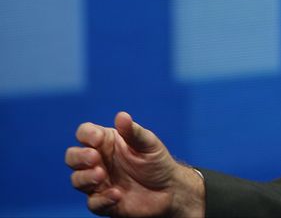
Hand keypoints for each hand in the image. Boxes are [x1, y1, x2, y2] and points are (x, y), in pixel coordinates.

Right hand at [65, 112, 203, 216]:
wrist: (170, 190)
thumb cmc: (157, 162)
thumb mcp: (149, 144)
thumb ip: (134, 132)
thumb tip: (121, 116)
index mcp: (107, 142)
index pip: (85, 133)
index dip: (86, 135)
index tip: (98, 139)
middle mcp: (98, 161)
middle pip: (72, 156)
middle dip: (79, 157)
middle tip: (95, 158)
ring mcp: (99, 182)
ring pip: (77, 180)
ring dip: (86, 177)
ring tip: (102, 175)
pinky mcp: (104, 202)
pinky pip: (93, 202)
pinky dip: (102, 199)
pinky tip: (117, 194)